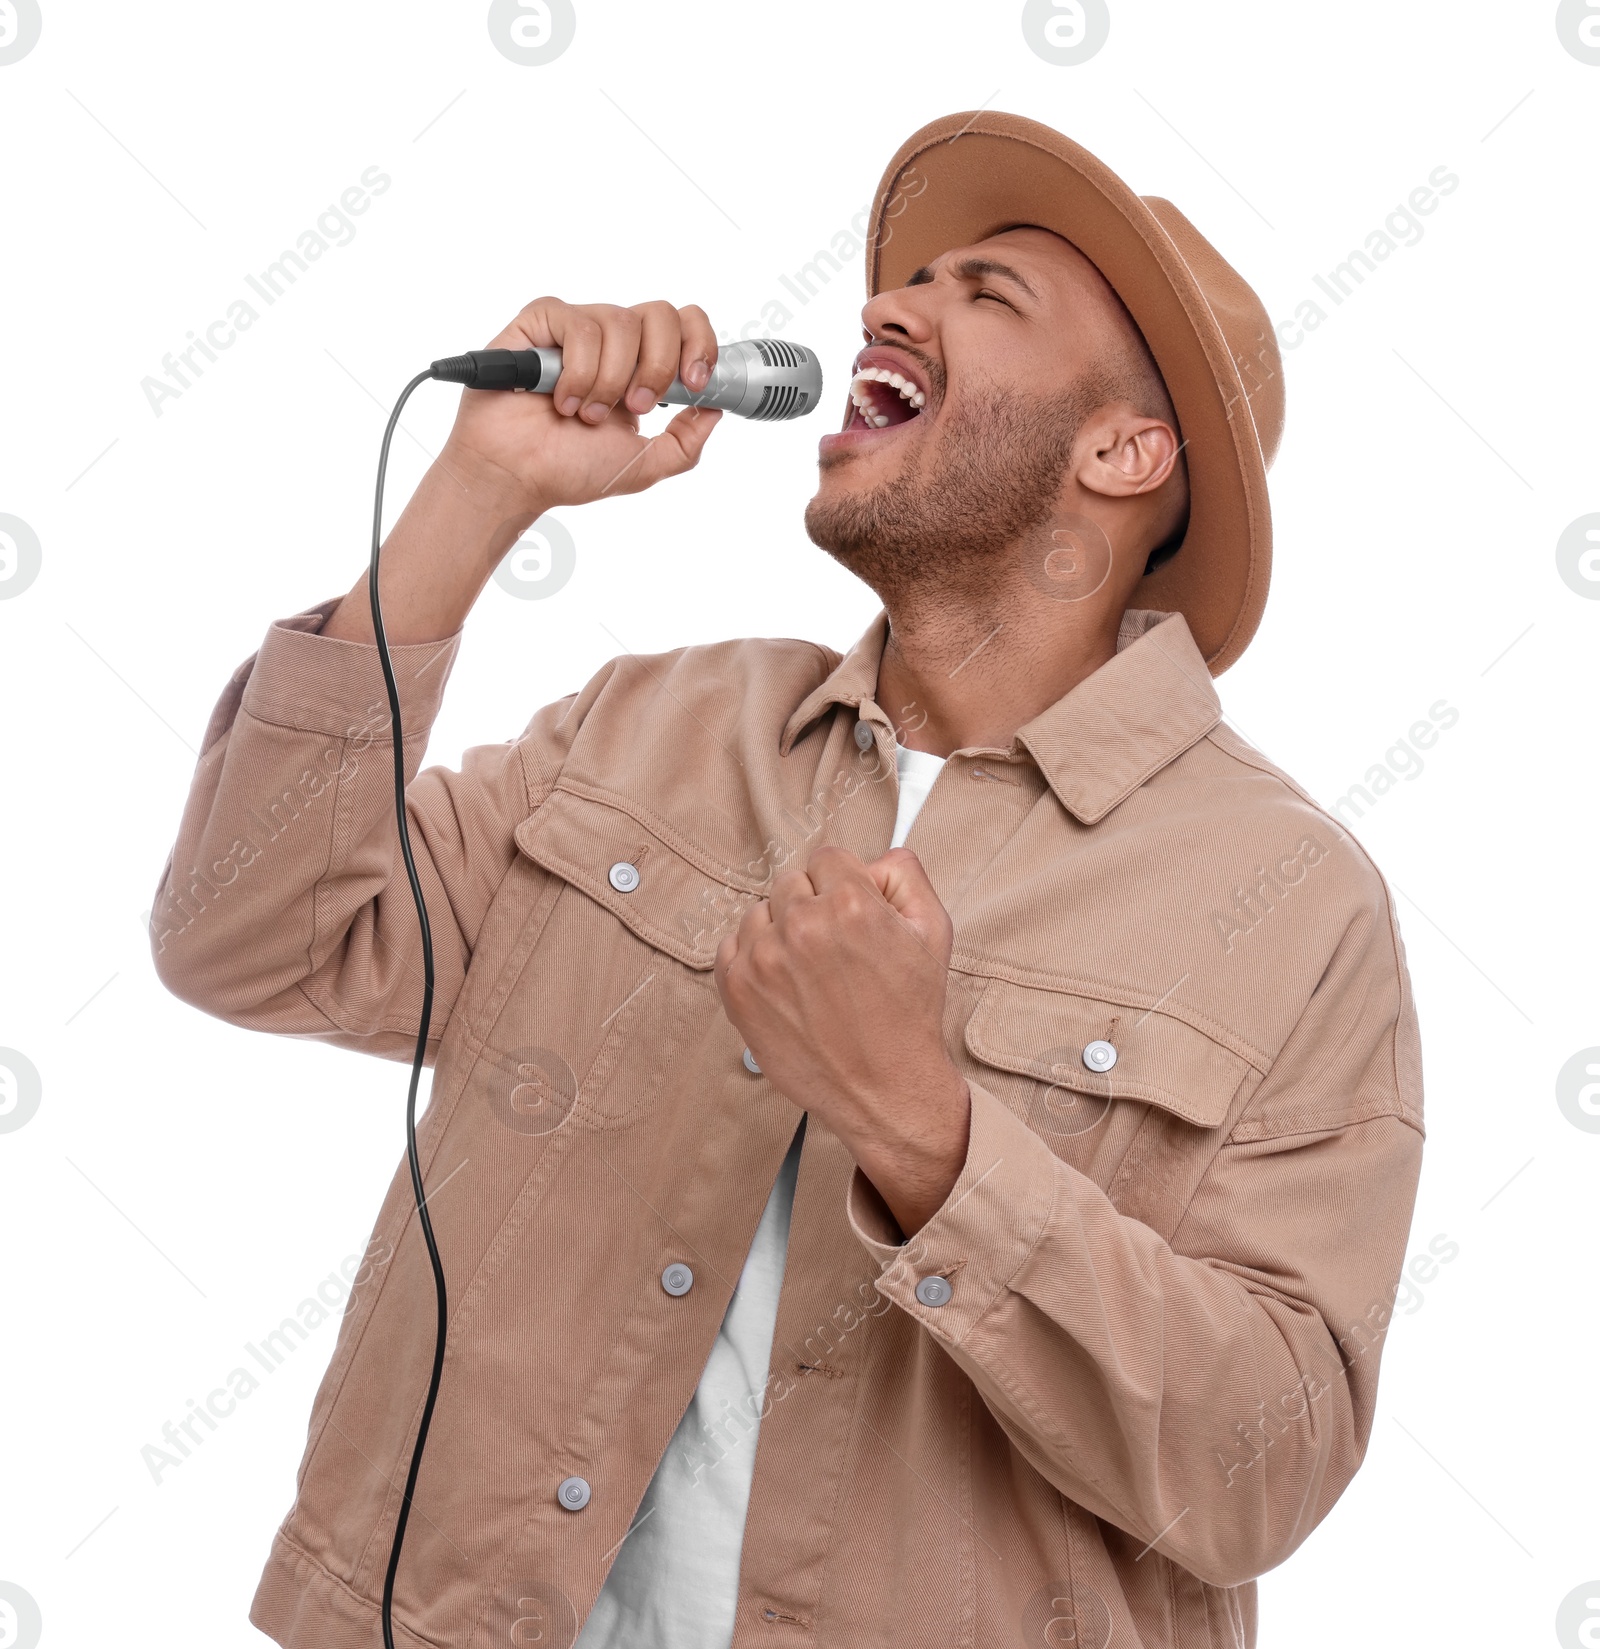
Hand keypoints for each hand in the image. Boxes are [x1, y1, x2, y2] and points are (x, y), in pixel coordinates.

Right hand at [442, 296, 723, 516]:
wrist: (516, 477)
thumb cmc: (567, 470)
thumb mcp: (644, 466)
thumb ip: (685, 443)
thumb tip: (716, 410)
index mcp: (640, 366)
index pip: (684, 325)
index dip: (699, 343)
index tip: (696, 382)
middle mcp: (612, 342)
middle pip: (660, 314)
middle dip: (657, 366)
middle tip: (635, 406)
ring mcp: (576, 329)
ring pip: (620, 322)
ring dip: (608, 380)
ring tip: (585, 414)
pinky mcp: (540, 322)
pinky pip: (577, 324)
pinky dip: (577, 370)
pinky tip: (560, 398)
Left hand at [713, 845, 971, 1236]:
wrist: (885, 1089)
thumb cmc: (909, 1015)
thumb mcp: (933, 933)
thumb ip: (906, 876)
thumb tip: (875, 856)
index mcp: (850, 904)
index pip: (827, 858)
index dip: (843, 884)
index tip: (851, 914)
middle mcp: (802, 926)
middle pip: (792, 882)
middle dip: (813, 906)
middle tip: (836, 951)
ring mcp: (763, 959)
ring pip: (760, 913)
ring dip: (781, 932)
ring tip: (811, 973)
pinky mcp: (738, 990)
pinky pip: (732, 947)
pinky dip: (754, 959)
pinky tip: (784, 984)